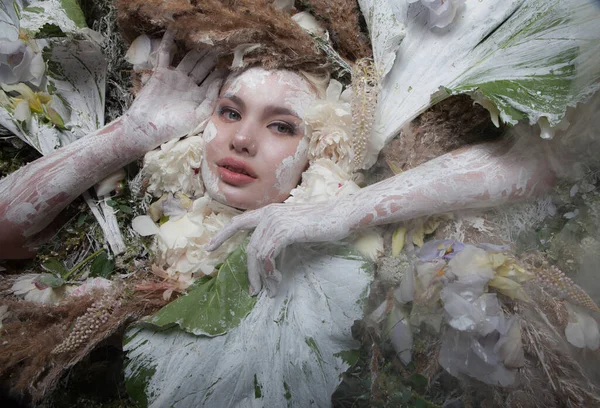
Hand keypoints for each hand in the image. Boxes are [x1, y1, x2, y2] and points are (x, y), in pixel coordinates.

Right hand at [123, 29, 222, 147]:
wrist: (147, 128)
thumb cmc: (173, 126)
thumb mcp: (197, 115)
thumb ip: (210, 98)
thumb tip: (220, 79)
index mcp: (199, 95)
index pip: (213, 79)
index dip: (222, 70)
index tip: (232, 60)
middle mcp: (188, 85)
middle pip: (202, 66)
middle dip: (211, 57)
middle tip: (220, 45)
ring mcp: (175, 77)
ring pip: (188, 59)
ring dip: (196, 50)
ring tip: (205, 39)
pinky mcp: (161, 73)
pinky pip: (165, 55)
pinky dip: (168, 42)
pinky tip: (172, 30)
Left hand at [206, 201, 354, 295]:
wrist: (341, 215)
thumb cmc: (322, 224)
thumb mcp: (295, 229)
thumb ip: (279, 237)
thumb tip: (268, 259)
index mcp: (269, 212)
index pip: (238, 222)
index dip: (222, 235)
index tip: (208, 248)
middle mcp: (268, 214)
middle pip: (249, 248)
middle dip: (250, 272)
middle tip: (254, 291)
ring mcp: (275, 222)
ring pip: (257, 255)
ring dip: (263, 277)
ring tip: (270, 290)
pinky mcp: (283, 231)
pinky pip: (268, 257)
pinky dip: (271, 272)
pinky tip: (278, 280)